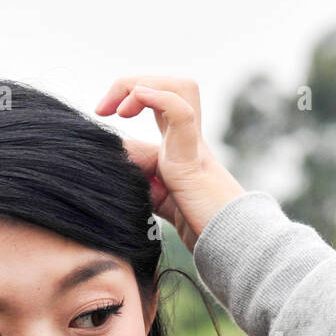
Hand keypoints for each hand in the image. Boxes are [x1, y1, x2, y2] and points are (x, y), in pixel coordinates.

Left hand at [95, 76, 244, 251]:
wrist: (232, 251)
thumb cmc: (201, 234)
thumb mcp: (161, 204)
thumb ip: (144, 185)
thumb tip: (116, 167)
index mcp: (184, 150)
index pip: (161, 103)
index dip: (131, 96)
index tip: (103, 114)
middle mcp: (192, 142)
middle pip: (173, 85)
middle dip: (132, 84)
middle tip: (105, 109)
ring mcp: (195, 148)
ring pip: (179, 88)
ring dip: (142, 86)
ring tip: (119, 109)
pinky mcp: (192, 162)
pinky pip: (181, 113)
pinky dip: (158, 97)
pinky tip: (136, 99)